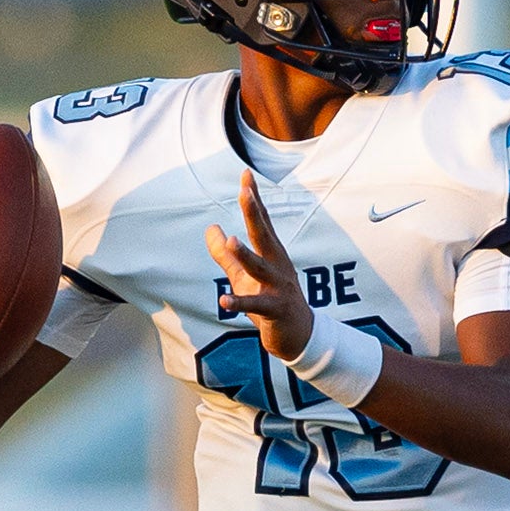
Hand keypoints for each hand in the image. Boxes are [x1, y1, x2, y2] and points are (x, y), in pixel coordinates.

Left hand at [206, 171, 312, 360]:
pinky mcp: (274, 310)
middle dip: (254, 214)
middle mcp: (277, 266)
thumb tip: (210, 228)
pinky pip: (254, 305)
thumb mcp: (245, 275)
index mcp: (272, 254)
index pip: (261, 221)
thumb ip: (225, 254)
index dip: (254, 198)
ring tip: (231, 241)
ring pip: (260, 268)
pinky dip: (239, 303)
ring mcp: (278, 287)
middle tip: (244, 192)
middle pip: (264, 236)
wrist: (299, 336)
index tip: (245, 174)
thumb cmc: (271, 301)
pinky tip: (223, 301)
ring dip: (247, 255)